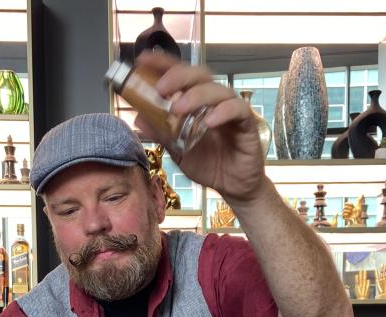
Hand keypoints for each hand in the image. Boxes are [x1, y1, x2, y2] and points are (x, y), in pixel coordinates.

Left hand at [133, 53, 265, 203]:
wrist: (232, 187)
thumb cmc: (208, 163)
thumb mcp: (178, 150)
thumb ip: (161, 134)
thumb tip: (138, 118)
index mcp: (195, 102)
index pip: (180, 75)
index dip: (162, 64)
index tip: (142, 60)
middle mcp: (213, 100)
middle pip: (198, 75)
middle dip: (178, 77)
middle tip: (160, 89)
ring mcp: (231, 109)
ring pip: (217, 90)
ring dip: (196, 96)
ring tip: (178, 108)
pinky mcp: (247, 123)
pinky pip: (238, 109)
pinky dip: (222, 112)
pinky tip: (208, 122)